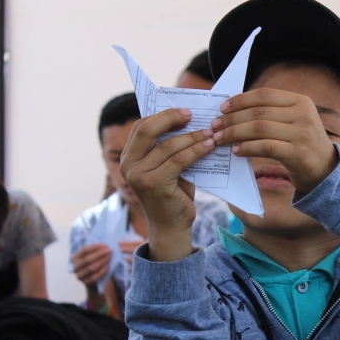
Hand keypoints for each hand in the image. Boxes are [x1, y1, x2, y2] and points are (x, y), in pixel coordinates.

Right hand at [71, 243, 111, 288]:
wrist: (94, 281)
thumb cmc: (94, 264)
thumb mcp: (92, 257)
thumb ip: (96, 251)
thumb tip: (105, 245)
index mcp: (75, 258)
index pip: (85, 250)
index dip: (96, 247)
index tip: (106, 245)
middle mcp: (75, 267)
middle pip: (87, 259)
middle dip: (99, 254)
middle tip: (110, 251)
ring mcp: (79, 276)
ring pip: (90, 268)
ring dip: (101, 261)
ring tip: (110, 257)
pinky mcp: (86, 283)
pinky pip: (94, 277)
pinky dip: (101, 271)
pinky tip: (107, 266)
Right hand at [120, 109, 215, 261]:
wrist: (172, 228)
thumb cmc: (173, 195)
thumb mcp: (169, 168)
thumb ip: (170, 148)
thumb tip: (192, 122)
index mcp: (128, 158)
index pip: (141, 127)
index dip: (162, 115)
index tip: (185, 111)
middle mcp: (128, 166)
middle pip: (147, 131)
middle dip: (172, 118)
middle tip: (194, 115)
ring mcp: (139, 176)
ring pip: (167, 146)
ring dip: (192, 136)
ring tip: (211, 132)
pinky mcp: (155, 185)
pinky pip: (179, 160)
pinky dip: (196, 150)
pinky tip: (210, 145)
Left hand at [211, 88, 338, 193]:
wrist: (326, 172)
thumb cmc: (302, 146)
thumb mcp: (293, 122)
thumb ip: (271, 113)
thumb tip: (234, 109)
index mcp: (301, 101)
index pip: (264, 95)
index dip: (240, 100)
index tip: (222, 109)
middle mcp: (303, 113)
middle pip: (259, 111)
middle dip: (232, 119)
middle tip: (215, 127)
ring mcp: (302, 133)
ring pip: (259, 128)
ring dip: (235, 133)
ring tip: (220, 139)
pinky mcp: (297, 152)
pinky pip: (265, 146)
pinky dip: (247, 148)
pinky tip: (236, 151)